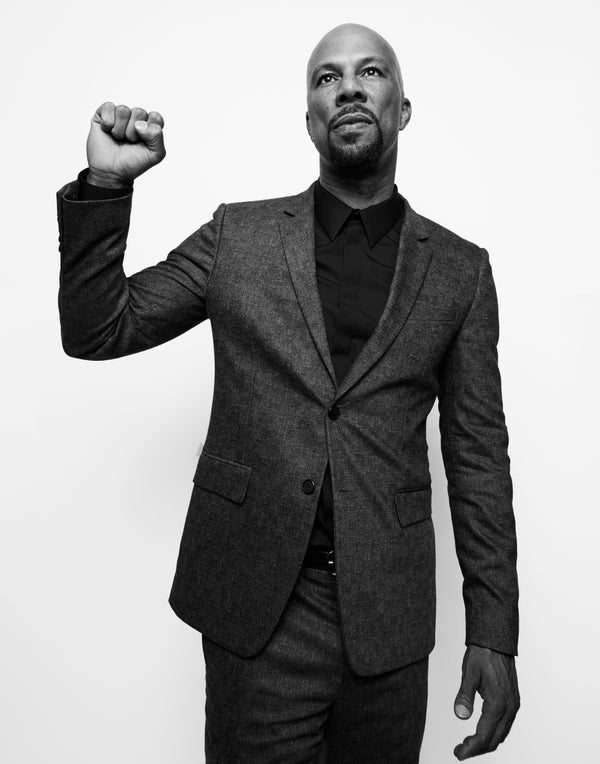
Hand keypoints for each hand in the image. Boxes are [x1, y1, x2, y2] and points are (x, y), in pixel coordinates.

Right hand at [85, 102, 165, 186]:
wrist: (111, 172)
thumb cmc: (133, 163)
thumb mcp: (155, 155)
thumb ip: (157, 137)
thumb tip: (140, 124)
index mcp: (149, 126)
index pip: (156, 117)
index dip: (149, 131)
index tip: (143, 142)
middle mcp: (135, 118)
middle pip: (139, 112)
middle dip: (133, 132)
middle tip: (129, 142)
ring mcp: (119, 115)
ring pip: (123, 110)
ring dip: (120, 130)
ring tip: (118, 138)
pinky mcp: (103, 113)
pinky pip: (108, 107)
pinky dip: (108, 123)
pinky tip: (107, 131)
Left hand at [453, 644, 519, 759]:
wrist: (497, 641)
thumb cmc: (482, 654)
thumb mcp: (469, 672)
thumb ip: (464, 695)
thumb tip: (459, 716)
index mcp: (498, 702)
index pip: (484, 735)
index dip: (471, 748)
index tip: (457, 754)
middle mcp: (509, 707)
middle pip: (494, 740)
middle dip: (477, 749)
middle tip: (459, 751)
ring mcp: (513, 705)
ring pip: (501, 734)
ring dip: (485, 743)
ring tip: (467, 744)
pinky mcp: (513, 701)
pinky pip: (505, 725)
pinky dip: (493, 733)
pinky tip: (482, 732)